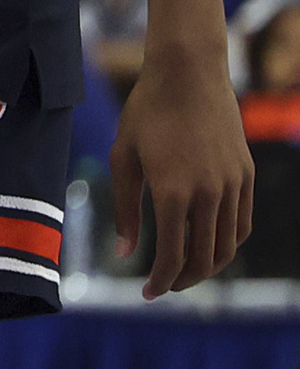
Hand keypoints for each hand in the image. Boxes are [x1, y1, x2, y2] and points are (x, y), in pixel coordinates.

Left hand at [112, 47, 253, 295]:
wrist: (188, 74)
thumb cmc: (146, 113)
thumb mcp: (123, 159)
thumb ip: (125, 209)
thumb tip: (124, 254)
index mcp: (173, 192)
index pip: (172, 255)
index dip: (161, 281)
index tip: (148, 293)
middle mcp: (209, 193)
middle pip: (204, 257)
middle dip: (183, 279)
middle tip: (164, 287)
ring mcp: (233, 184)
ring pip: (228, 245)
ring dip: (208, 266)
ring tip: (185, 271)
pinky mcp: (245, 174)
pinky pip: (242, 222)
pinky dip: (227, 242)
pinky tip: (208, 245)